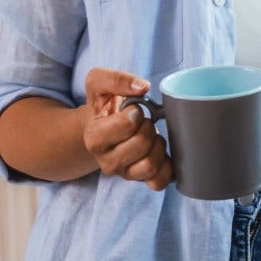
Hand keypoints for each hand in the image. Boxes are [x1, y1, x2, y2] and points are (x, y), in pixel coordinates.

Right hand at [81, 68, 171, 190]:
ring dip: (158, 145)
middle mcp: (106, 161)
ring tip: (151, 136)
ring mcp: (123, 173)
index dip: (136, 112)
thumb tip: (142, 87)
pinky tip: (160, 153)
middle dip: (148, 127)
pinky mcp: (139, 180)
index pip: (127, 125)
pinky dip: (166, 166)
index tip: (133, 110)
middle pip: (142, 144)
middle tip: (143, 122)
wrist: (102, 127)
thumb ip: (115, 79)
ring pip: (150, 165)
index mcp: (94, 138)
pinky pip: (159, 181)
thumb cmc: (104, 105)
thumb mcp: (99, 83)